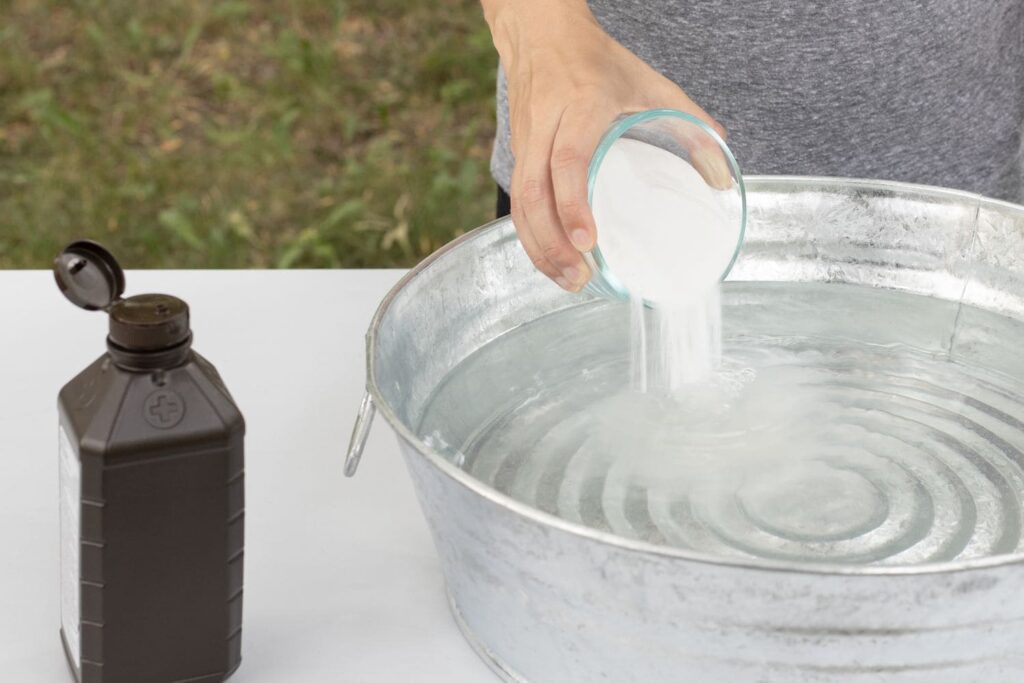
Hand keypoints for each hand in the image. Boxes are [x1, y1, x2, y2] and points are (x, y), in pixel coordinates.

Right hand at [483, 0, 725, 290]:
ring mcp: (526, 141)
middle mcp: (546, 125)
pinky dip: (531, 237)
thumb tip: (722, 176)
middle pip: (534, 193)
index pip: (568, 160)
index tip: (590, 241)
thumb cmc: (596, 61)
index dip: (573, 204)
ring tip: (569, 280)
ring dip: (540, 248)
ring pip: (519, 203)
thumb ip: (689, 124)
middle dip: (553, 242)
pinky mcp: (517, 154)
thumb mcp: (649, 83)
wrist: (542, 35)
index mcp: (581, 105)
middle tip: (580, 277)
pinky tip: (551, 261)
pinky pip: (516, 203)